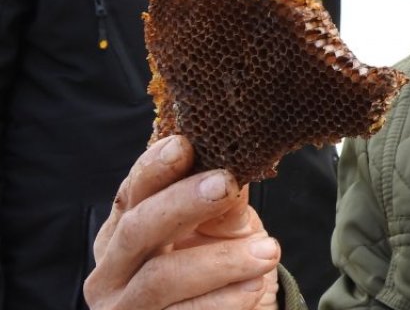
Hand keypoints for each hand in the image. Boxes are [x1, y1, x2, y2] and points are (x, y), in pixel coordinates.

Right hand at [84, 135, 280, 309]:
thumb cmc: (218, 262)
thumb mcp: (225, 228)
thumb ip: (224, 204)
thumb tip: (235, 171)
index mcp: (122, 230)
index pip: (132, 192)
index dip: (155, 167)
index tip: (185, 145)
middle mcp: (111, 270)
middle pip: (138, 229)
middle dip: (182, 203)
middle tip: (226, 184)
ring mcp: (125, 308)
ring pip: (161, 278)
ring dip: (220, 261)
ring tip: (268, 251)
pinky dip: (225, 300)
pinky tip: (253, 286)